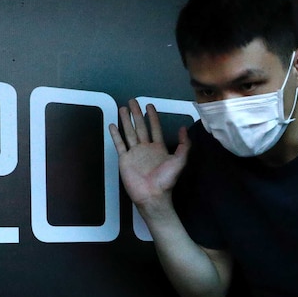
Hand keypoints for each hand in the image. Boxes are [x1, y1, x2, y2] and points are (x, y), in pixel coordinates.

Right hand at [108, 99, 189, 213]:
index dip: (152, 116)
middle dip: (136, 114)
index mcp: (159, 147)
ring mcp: (134, 153)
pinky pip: (119, 144)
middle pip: (140, 127)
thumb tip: (183, 128)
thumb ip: (184, 144)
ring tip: (122, 108)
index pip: (154, 127)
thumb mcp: (180, 160)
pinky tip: (113, 125)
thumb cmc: (166, 180)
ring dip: (126, 120)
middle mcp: (146, 148)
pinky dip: (115, 135)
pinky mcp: (125, 159)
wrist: (152, 195)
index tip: (149, 106)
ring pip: (129, 132)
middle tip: (132, 101)